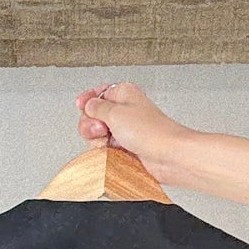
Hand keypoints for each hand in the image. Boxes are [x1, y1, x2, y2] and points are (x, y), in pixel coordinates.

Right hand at [75, 82, 194, 184]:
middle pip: (94, 115)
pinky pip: (107, 147)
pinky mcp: (127, 146)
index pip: (98, 93)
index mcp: (124, 93)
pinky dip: (106, 150)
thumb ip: (96, 107)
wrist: (167, 156)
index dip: (87, 100)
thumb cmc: (151, 132)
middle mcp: (125, 110)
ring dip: (98, 140)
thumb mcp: (115, 113)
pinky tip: (112, 152)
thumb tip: (87, 105)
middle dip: (91, 123)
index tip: (80, 106)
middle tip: (101, 129)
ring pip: (98, 134)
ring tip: (108, 142)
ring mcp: (125, 129)